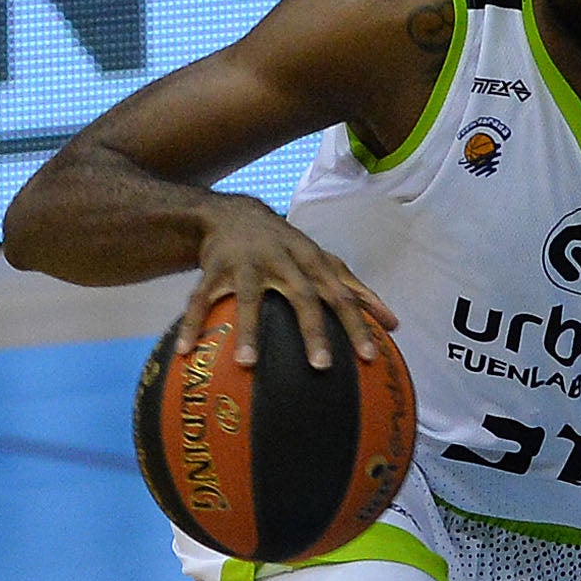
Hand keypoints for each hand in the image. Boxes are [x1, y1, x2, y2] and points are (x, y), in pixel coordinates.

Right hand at [178, 201, 394, 369]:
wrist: (233, 213)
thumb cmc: (288, 247)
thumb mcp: (323, 262)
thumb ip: (356, 291)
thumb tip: (393, 324)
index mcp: (312, 261)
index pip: (342, 294)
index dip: (358, 324)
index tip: (370, 358)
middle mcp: (283, 260)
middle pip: (303, 295)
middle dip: (313, 330)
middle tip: (322, 367)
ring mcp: (247, 264)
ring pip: (248, 297)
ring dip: (247, 330)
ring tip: (247, 364)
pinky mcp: (215, 269)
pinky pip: (201, 299)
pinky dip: (193, 324)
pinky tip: (186, 352)